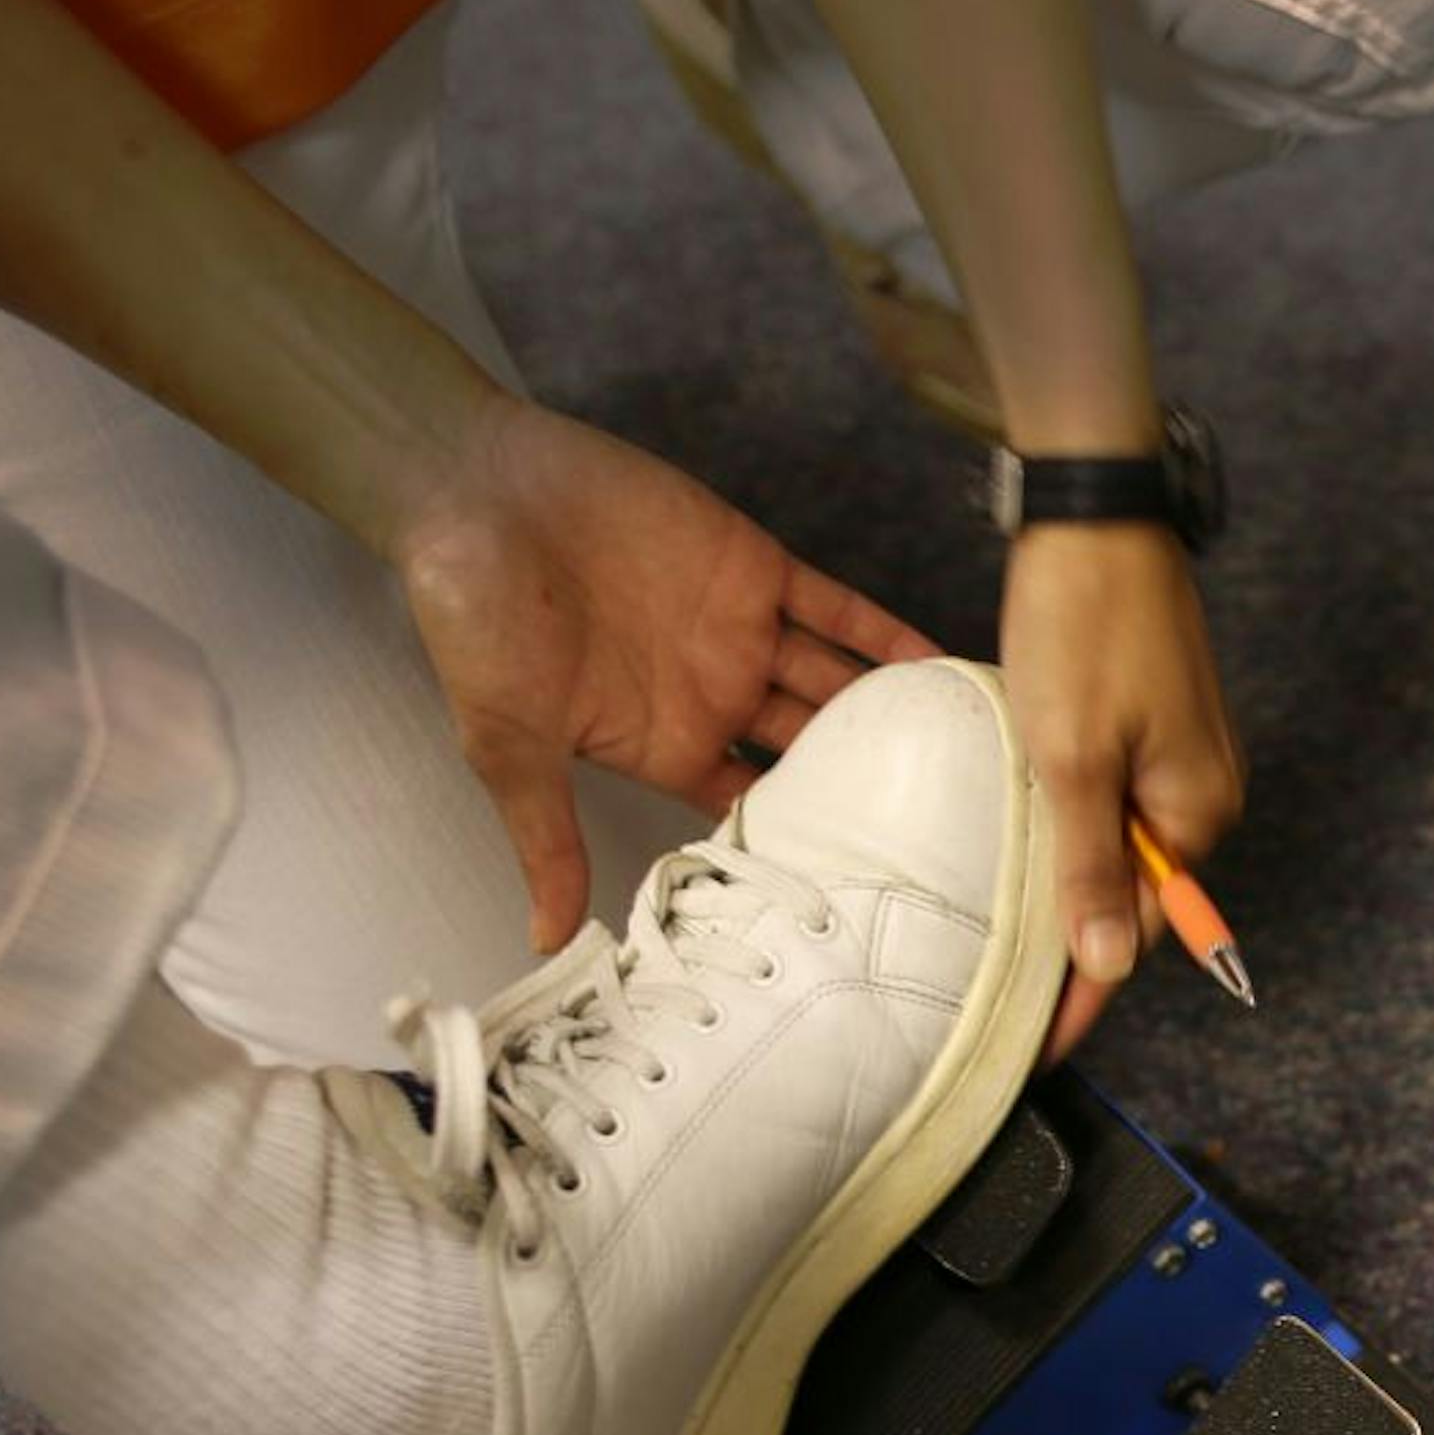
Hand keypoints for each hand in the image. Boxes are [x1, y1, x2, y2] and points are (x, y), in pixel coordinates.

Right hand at [395, 396, 939, 951]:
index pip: (747, 812)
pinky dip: (885, 634)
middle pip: (810, 754)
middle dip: (868, 789)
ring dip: (892, 715)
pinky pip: (836, 607)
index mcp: (660, 749)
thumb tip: (546, 942)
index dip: (799, 846)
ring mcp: (736, 631)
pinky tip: (937, 665)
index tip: (860, 896)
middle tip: (939, 840)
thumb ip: (545, 838)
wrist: (473, 492)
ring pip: (835, 684)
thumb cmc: (475, 620)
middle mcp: (710, 697)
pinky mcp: (751, 565)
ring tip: (960, 756)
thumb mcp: (507, 745)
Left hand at [998, 523, 1245, 1063]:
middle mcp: (1202, 796)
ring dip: (1067, 892)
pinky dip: (1071, 838)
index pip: (1138, 935)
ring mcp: (1181, 761)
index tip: (1036, 1050)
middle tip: (998, 1011)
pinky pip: (1113, 811)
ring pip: (1118, 855)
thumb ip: (1089, 866)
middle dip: (1073, 949)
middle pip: (1132, 900)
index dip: (1084, 996)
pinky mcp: (1152, 729)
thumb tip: (1106, 967)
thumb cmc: (1087, 626)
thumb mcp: (1073, 758)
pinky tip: (1025, 860)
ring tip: (1000, 951)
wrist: (1097, 515)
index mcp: (1195, 813)